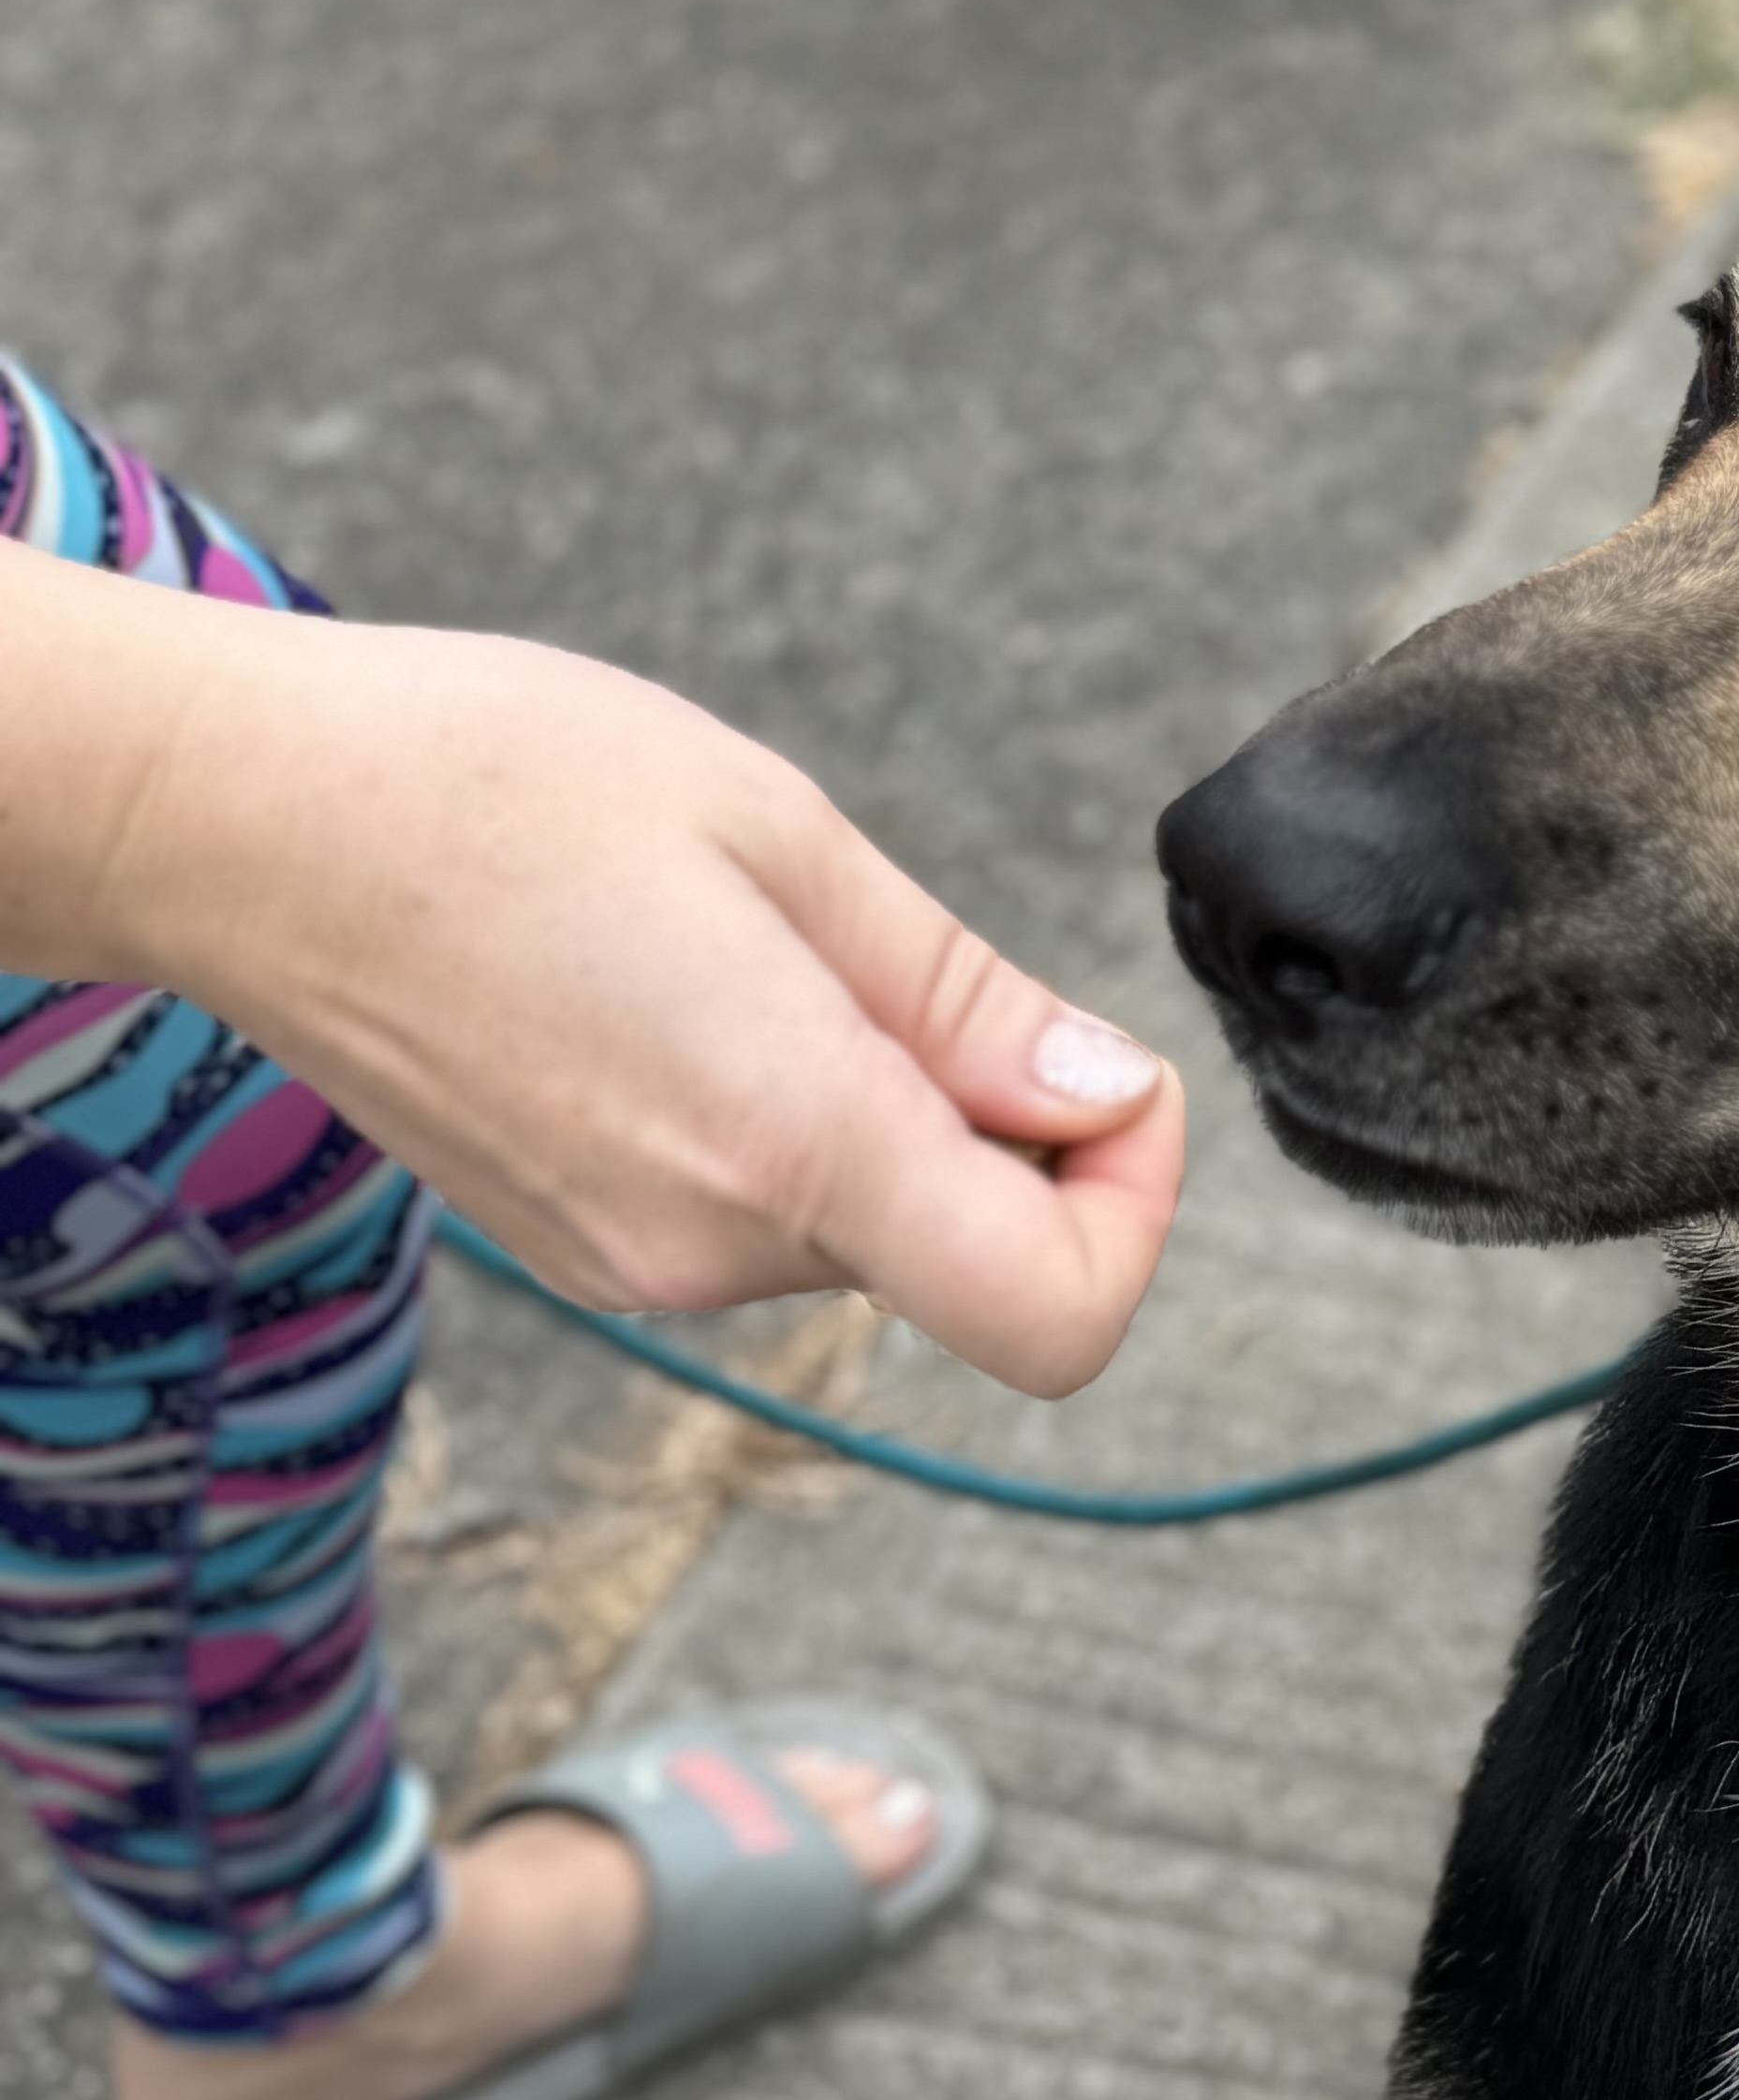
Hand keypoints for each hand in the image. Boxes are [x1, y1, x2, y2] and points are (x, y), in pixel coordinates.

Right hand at [0, 553, 1181, 1395]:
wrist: (245, 823)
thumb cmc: (498, 782)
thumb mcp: (781, 837)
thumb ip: (962, 1000)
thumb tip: (1104, 1096)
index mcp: (790, 1142)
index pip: (1053, 1316)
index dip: (1131, 1211)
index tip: (1101, 1082)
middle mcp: (713, 1248)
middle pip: (971, 1250)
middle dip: (1004, 1122)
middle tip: (894, 954)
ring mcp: (636, 1266)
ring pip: (869, 1224)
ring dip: (886, 1109)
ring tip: (761, 948)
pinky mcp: (586, 1247)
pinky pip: (764, 1213)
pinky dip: (793, 1124)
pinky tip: (692, 992)